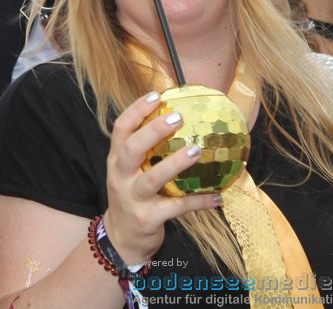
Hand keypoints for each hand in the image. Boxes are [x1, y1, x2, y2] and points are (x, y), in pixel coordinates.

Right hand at [104, 92, 221, 264]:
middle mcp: (120, 176)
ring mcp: (132, 198)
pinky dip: (198, 202)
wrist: (122, 237)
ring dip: (175, 164)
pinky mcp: (147, 219)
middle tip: (178, 117)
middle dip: (154, 131)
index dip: (136, 110)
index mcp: (116, 159)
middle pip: (132, 149)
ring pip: (152, 178)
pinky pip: (176, 208)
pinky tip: (217, 197)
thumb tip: (178, 118)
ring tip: (196, 151)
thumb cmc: (132, 194)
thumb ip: (145, 150)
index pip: (120, 129)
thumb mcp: (129, 171)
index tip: (156, 95)